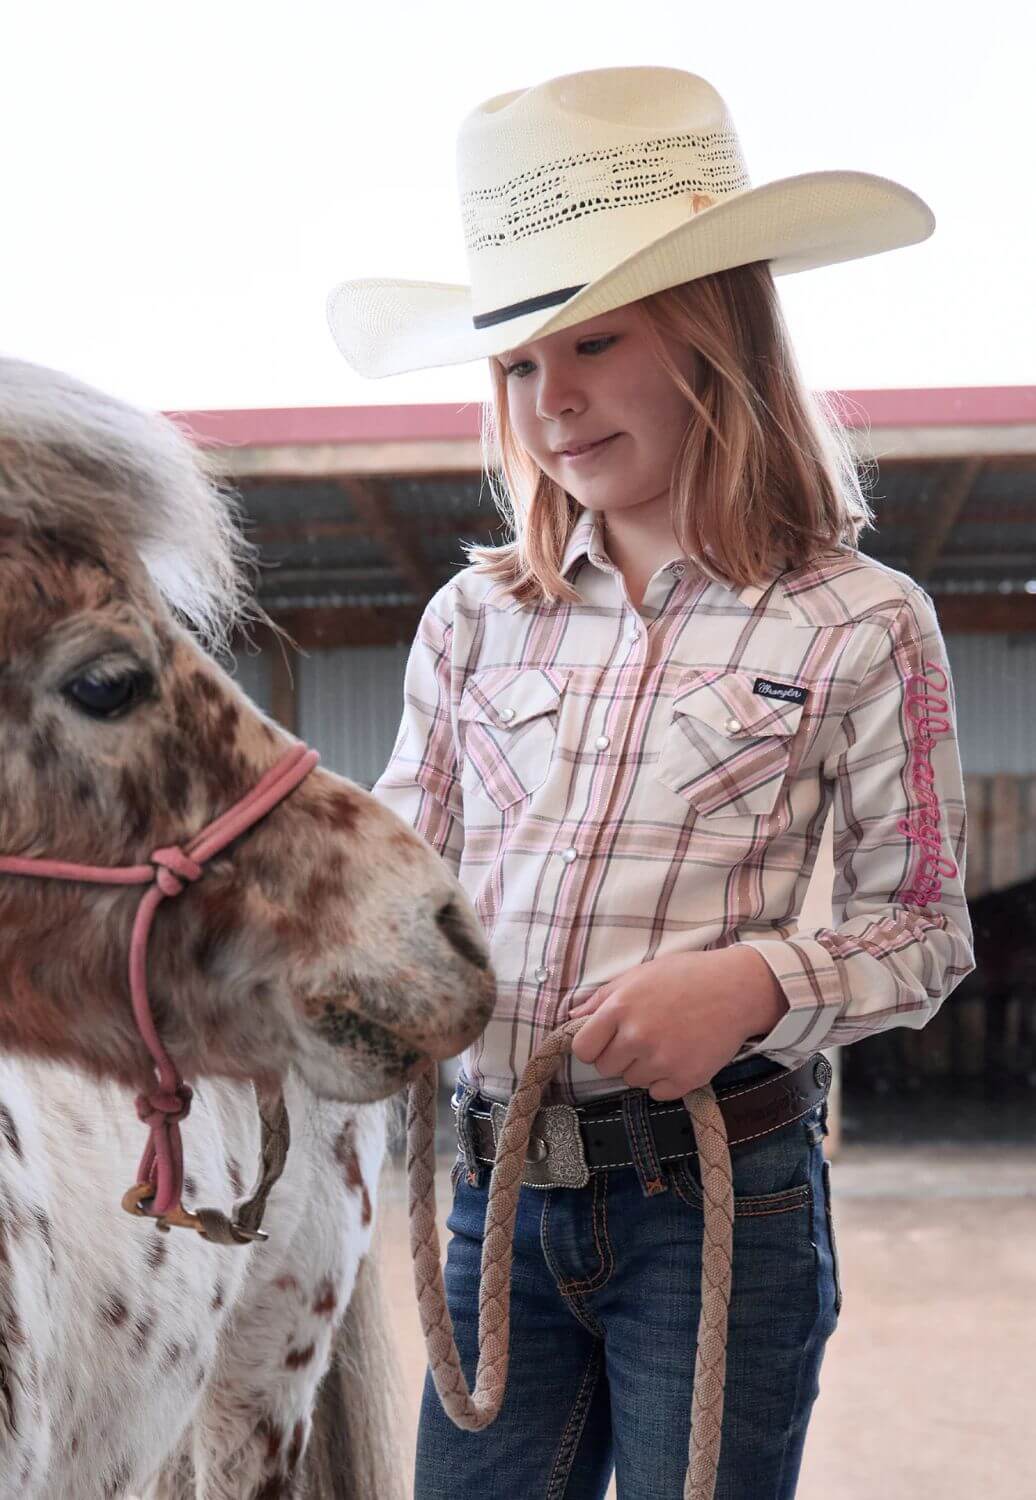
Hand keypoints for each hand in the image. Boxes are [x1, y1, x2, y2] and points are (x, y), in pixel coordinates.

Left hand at [568, 948, 786, 1100]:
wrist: (736, 989)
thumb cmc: (685, 976)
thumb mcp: (638, 975)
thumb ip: (601, 998)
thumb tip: (572, 1016)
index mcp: (619, 1009)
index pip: (583, 1049)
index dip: (592, 1047)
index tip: (604, 1042)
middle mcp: (637, 1037)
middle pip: (606, 1069)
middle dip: (618, 1056)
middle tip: (642, 1037)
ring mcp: (662, 1060)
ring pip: (632, 1081)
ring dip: (643, 1067)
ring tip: (666, 1041)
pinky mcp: (686, 1078)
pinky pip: (658, 1093)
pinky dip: (666, 1080)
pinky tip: (680, 1055)